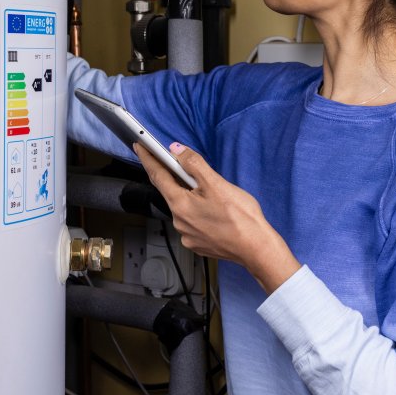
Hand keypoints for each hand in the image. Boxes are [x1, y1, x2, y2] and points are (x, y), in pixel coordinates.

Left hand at [136, 142, 300, 294]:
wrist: (256, 247)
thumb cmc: (240, 217)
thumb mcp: (217, 184)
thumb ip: (194, 165)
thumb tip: (176, 150)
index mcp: (180, 204)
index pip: (157, 176)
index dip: (148, 159)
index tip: (139, 147)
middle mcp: (178, 221)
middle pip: (170, 191)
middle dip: (175, 177)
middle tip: (182, 165)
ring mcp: (187, 234)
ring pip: (182, 207)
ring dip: (189, 196)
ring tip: (209, 192)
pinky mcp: (197, 243)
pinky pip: (191, 221)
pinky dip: (197, 211)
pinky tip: (212, 210)